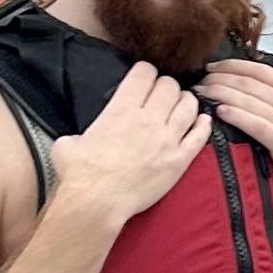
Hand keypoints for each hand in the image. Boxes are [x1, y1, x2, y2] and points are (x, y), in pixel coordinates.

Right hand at [55, 62, 207, 225]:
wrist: (98, 202)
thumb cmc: (80, 174)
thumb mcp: (68, 143)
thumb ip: (78, 135)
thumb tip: (76, 142)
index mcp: (121, 110)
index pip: (144, 74)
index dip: (145, 71)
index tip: (145, 76)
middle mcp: (148, 119)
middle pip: (169, 87)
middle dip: (166, 85)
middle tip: (162, 93)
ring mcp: (167, 139)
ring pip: (189, 107)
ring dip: (186, 101)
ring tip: (182, 103)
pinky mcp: (179, 160)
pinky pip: (200, 136)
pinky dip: (203, 125)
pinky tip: (203, 120)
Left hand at [196, 60, 272, 213]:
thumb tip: (256, 97)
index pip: (262, 71)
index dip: (233, 65)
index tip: (211, 65)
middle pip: (251, 83)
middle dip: (220, 78)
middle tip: (198, 80)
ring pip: (251, 100)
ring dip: (221, 93)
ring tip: (201, 93)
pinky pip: (259, 125)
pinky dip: (238, 115)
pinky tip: (220, 112)